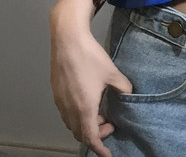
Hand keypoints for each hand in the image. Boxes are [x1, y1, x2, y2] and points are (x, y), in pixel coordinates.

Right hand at [50, 27, 132, 156]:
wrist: (68, 40)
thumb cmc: (89, 56)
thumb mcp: (112, 72)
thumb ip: (123, 87)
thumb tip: (129, 94)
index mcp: (84, 108)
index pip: (90, 137)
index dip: (99, 148)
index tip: (108, 154)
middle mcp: (69, 108)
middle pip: (80, 132)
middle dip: (95, 134)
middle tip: (109, 125)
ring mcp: (60, 101)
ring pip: (71, 123)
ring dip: (86, 124)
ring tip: (100, 112)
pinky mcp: (56, 91)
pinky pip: (66, 112)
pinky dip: (77, 115)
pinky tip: (87, 101)